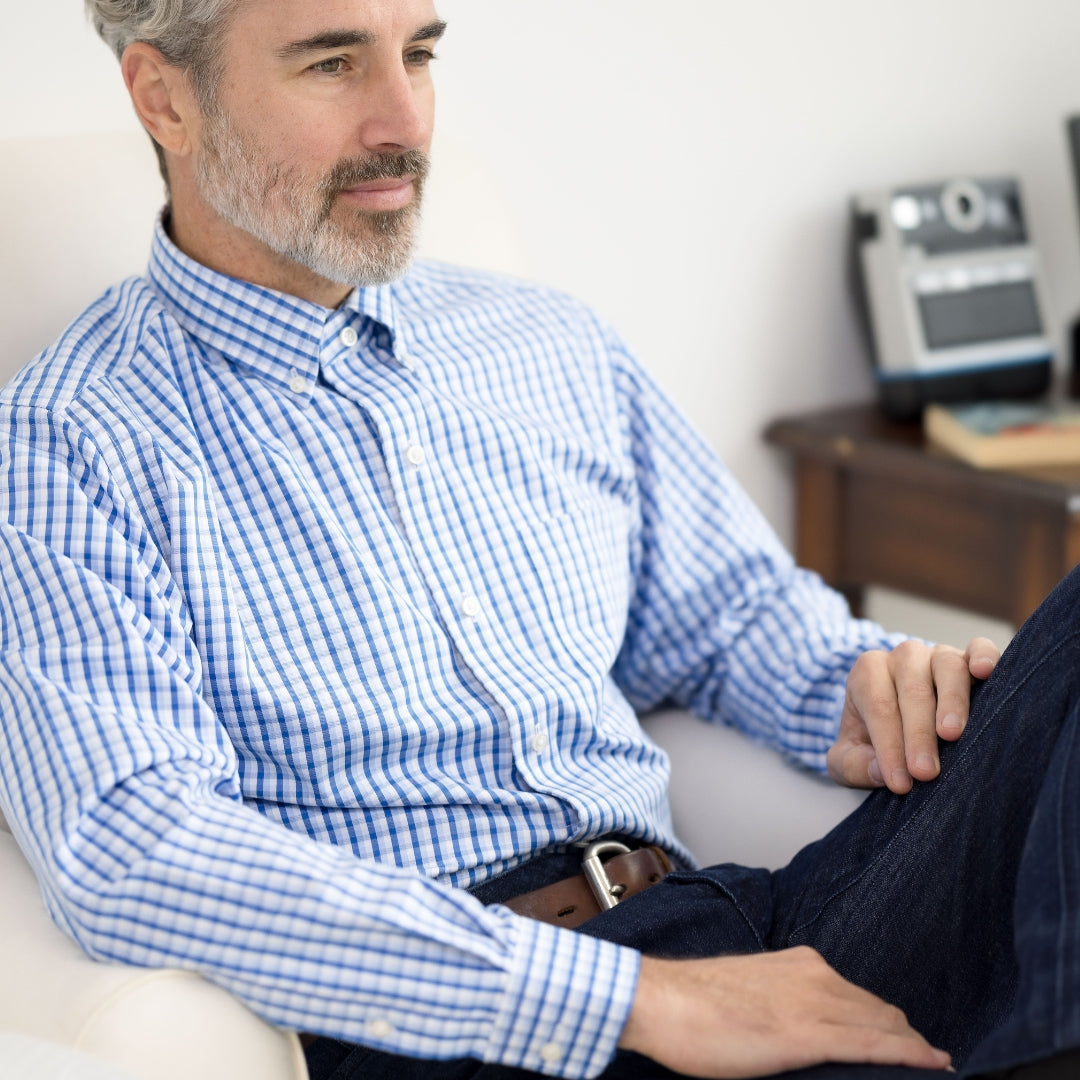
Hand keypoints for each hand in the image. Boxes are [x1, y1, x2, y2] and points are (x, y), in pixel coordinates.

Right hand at [618, 947, 950, 1076]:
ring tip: (933, 1064)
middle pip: (878, 1010)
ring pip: (883, 1026)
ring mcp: (813, 1004)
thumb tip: (790, 1028)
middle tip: (926, 1060)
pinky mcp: (807, 1035)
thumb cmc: (690, 1003)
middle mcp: (813, 975)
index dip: (887, 1022)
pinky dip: (907, 1055)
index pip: (857, 996)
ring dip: (911, 1046)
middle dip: (904, 1036)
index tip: (905, 1040)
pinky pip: (872, 1046)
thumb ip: (778, 1004)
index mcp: (798, 964)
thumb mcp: (745, 995)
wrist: (660, 1001)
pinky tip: (931, 1063)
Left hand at [827, 637, 998, 793]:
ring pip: (947, 668)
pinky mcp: (970, 657)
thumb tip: (881, 772)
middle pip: (912, 690)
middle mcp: (903, 657)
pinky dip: (984, 657)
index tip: (900, 783)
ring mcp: (938, 654)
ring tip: (951, 735)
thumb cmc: (874, 740)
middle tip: (925, 772)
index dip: (889, 746)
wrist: (902, 719)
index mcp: (867, 673)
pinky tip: (984, 673)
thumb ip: (854, 766)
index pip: (878, 708)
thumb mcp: (850, 759)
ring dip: (951, 702)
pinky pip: (979, 648)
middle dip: (918, 734)